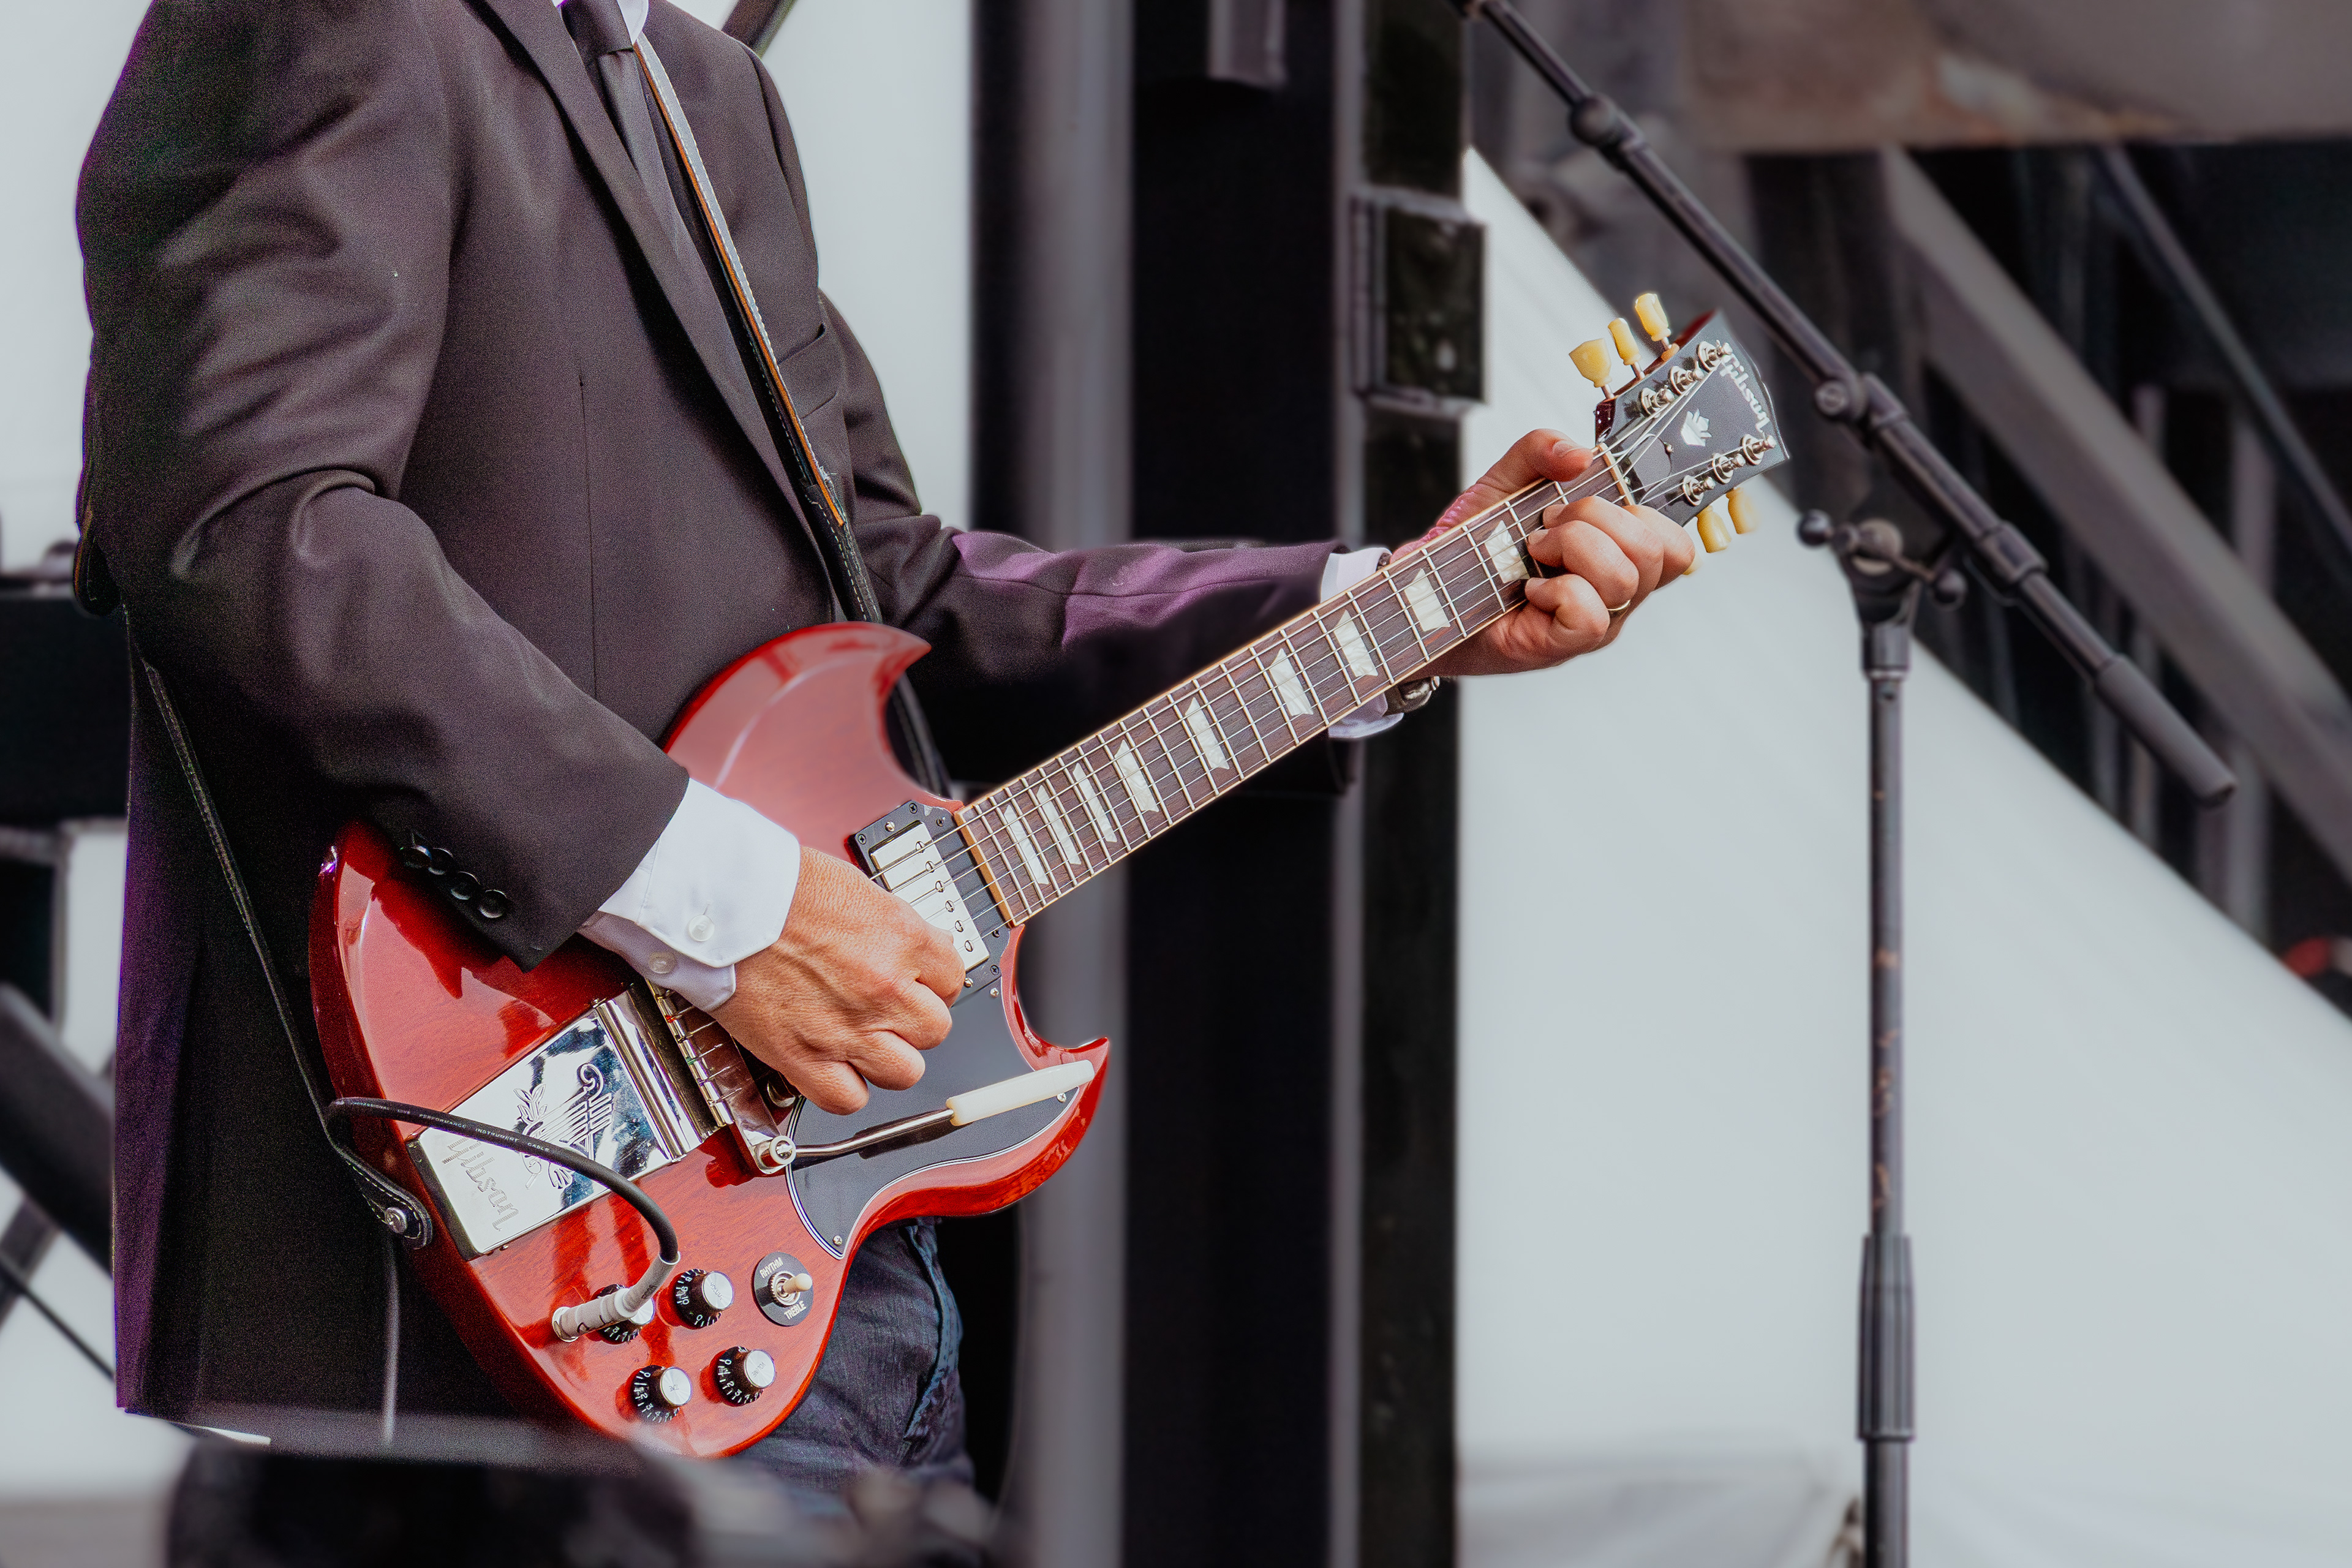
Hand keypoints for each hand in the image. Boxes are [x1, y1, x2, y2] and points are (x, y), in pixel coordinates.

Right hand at [711, 849, 963, 1115]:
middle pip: (935, 1029)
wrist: (719, 901)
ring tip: (863, 1040)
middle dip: (913, 1021)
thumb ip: (895, 927)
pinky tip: (833, 1065)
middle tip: (887, 1010)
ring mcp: (846, 1027)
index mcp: (901, 938)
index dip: (934, 983)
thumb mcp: (856, 889)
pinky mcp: (803, 1056)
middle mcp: (883, 987)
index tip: (918, 983)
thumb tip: (919, 947)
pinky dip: (845, 1088)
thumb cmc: (776, 886)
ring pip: (904, 1072)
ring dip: (887, 1058)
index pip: (953, 978)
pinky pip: (848, 1099)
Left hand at [1410, 428, 1694, 677]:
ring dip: (1572, 548)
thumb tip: (1581, 454)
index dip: (1641, 514)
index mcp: (1618, 557)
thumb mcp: (1504, 482)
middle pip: (1655, 552)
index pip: (1675, 545)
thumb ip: (1540, 451)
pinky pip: (1591, 616)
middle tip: (1546, 527)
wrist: (1425, 595)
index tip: (1583, 503)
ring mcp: (1596, 625)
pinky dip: (1558, 591)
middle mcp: (1616, 595)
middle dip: (1595, 519)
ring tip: (1533, 552)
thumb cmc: (1473, 548)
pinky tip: (1530, 590)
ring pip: (1625, 579)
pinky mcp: (1562, 646)